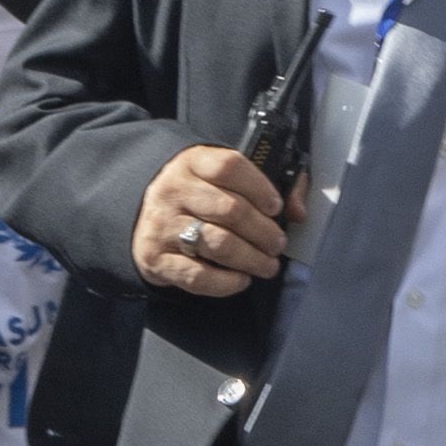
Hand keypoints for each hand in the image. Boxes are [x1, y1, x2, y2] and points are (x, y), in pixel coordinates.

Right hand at [133, 145, 290, 295]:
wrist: (147, 218)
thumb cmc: (203, 196)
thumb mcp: (229, 178)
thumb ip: (272, 185)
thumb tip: (298, 211)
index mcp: (193, 163)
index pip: (229, 166)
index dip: (260, 187)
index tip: (277, 207)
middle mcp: (173, 191)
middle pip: (230, 210)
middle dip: (263, 231)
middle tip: (278, 244)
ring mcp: (162, 225)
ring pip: (217, 243)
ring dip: (251, 258)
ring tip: (268, 265)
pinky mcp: (155, 258)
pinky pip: (196, 275)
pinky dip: (225, 282)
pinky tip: (242, 280)